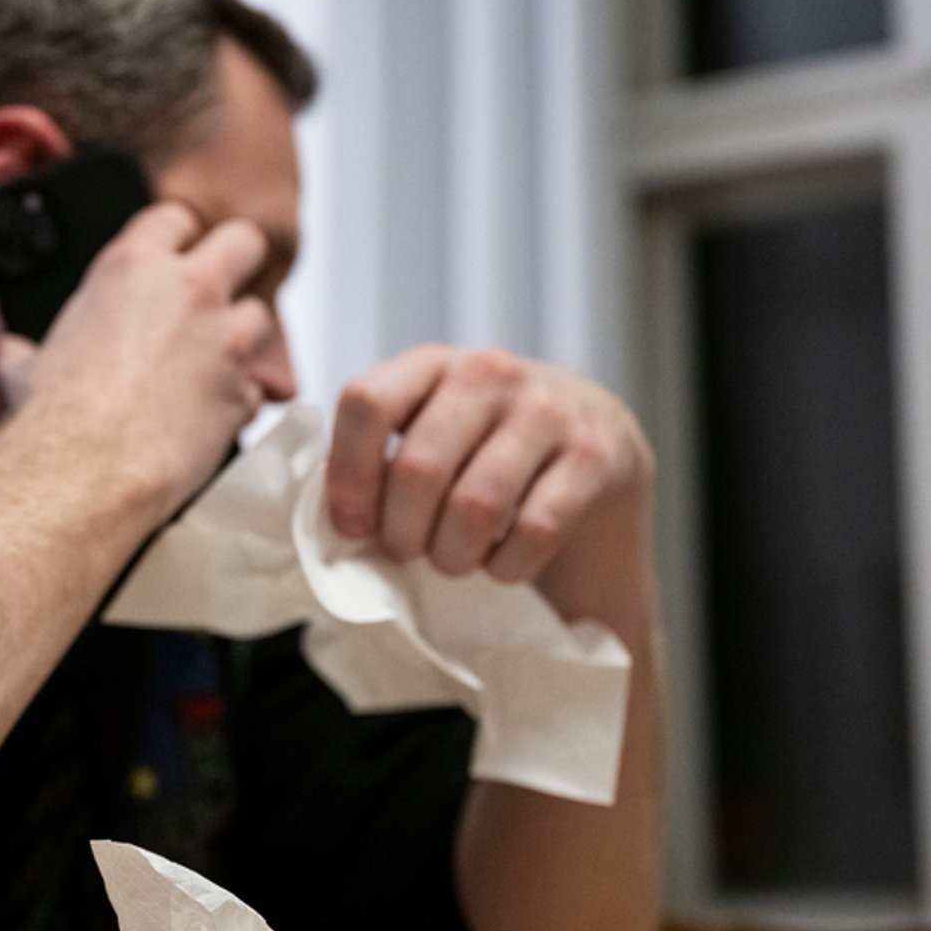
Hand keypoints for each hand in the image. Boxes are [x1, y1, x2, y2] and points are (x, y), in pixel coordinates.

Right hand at [12, 201, 290, 512]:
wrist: (84, 473)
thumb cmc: (53, 417)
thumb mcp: (25, 366)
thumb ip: (28, 348)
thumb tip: (12, 354)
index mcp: (133, 267)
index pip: (175, 217)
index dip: (176, 237)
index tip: (172, 257)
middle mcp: (190, 292)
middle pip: (244, 242)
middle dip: (237, 262)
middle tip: (218, 289)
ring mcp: (225, 341)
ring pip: (262, 316)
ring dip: (242, 337)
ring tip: (212, 364)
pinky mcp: (242, 394)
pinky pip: (254, 389)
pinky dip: (237, 400)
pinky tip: (209, 416)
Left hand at [324, 346, 652, 589]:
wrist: (597, 456)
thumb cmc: (486, 458)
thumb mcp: (429, 436)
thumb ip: (379, 461)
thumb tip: (333, 524)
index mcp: (430, 365)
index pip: (367, 403)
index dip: (348, 475)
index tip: (351, 527)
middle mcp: (490, 372)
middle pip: (419, 468)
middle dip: (404, 533)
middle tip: (410, 552)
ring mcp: (548, 409)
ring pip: (475, 505)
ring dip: (454, 555)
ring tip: (454, 560)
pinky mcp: (597, 454)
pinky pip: (535, 530)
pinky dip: (509, 565)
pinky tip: (504, 563)